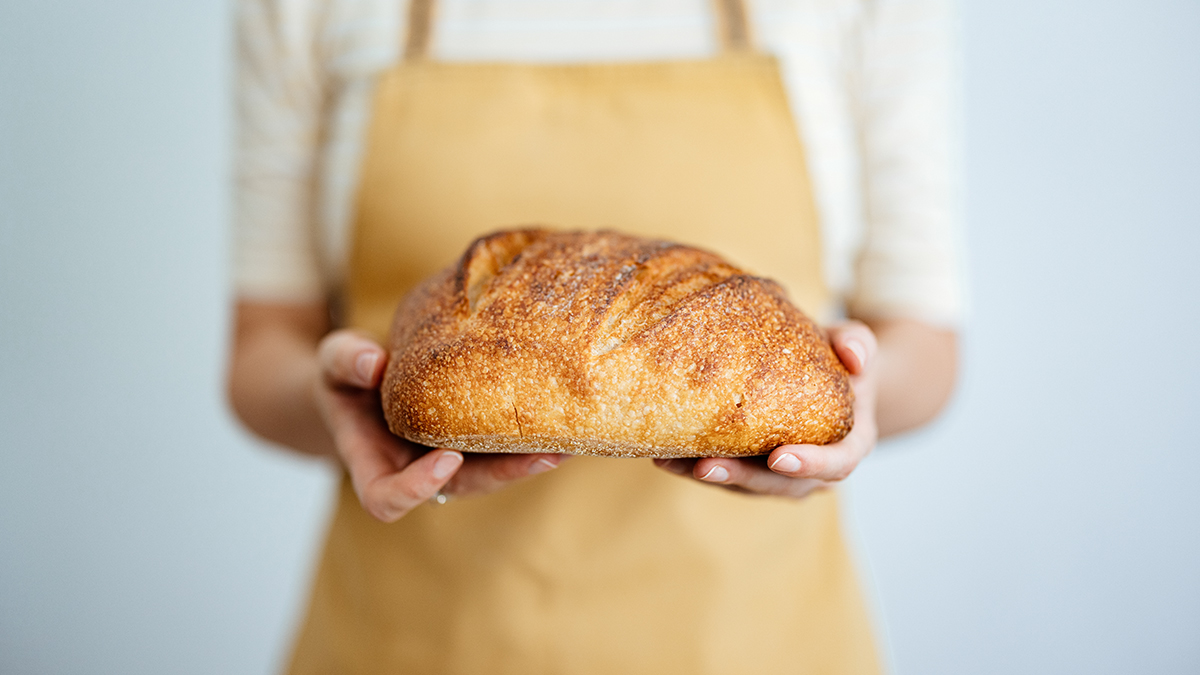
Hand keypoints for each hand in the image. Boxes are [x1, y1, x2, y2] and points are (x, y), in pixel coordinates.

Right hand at [314, 330, 568, 521]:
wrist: (367, 379)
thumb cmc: (346, 377)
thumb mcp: (333, 363)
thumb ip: (344, 361)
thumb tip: (371, 362)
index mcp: (373, 462)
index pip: (386, 498)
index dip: (417, 489)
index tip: (447, 458)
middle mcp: (416, 469)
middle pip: (460, 488)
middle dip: (503, 475)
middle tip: (542, 455)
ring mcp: (448, 459)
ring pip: (490, 472)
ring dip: (527, 462)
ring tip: (567, 442)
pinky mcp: (472, 443)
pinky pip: (501, 449)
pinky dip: (529, 439)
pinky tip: (561, 420)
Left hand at [652, 321, 878, 497]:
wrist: (822, 375)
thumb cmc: (838, 359)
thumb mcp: (853, 344)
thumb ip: (857, 344)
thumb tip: (854, 356)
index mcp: (849, 445)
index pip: (835, 464)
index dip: (810, 464)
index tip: (779, 456)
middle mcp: (813, 470)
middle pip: (778, 485)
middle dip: (741, 477)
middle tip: (706, 467)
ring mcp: (777, 475)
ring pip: (744, 485)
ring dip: (706, 476)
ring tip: (670, 460)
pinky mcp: (748, 469)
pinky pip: (723, 475)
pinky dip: (692, 467)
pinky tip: (663, 454)